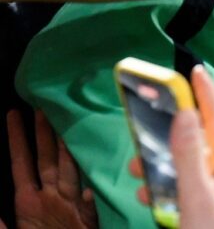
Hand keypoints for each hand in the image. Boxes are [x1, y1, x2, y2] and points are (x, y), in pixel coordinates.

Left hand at [6, 109, 97, 228]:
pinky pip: (91, 199)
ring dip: (67, 148)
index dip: (17, 140)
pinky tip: (96, 167)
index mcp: (27, 203)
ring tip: (65, 122)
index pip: (22, 164)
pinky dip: (93, 183)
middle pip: (49, 161)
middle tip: (43, 106)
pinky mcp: (88, 221)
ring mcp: (70, 209)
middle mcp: (51, 201)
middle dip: (45, 135)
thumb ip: (3, 226)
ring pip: (70, 171)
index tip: (13, 115)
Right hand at [129, 67, 213, 228]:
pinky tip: (158, 202)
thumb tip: (186, 114)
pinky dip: (179, 190)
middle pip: (205, 142)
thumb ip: (189, 155)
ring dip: (169, 168)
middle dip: (174, 137)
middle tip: (144, 136)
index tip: (194, 70)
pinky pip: (202, 190)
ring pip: (199, 169)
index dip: (205, 93)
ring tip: (141, 176)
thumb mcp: (197, 196)